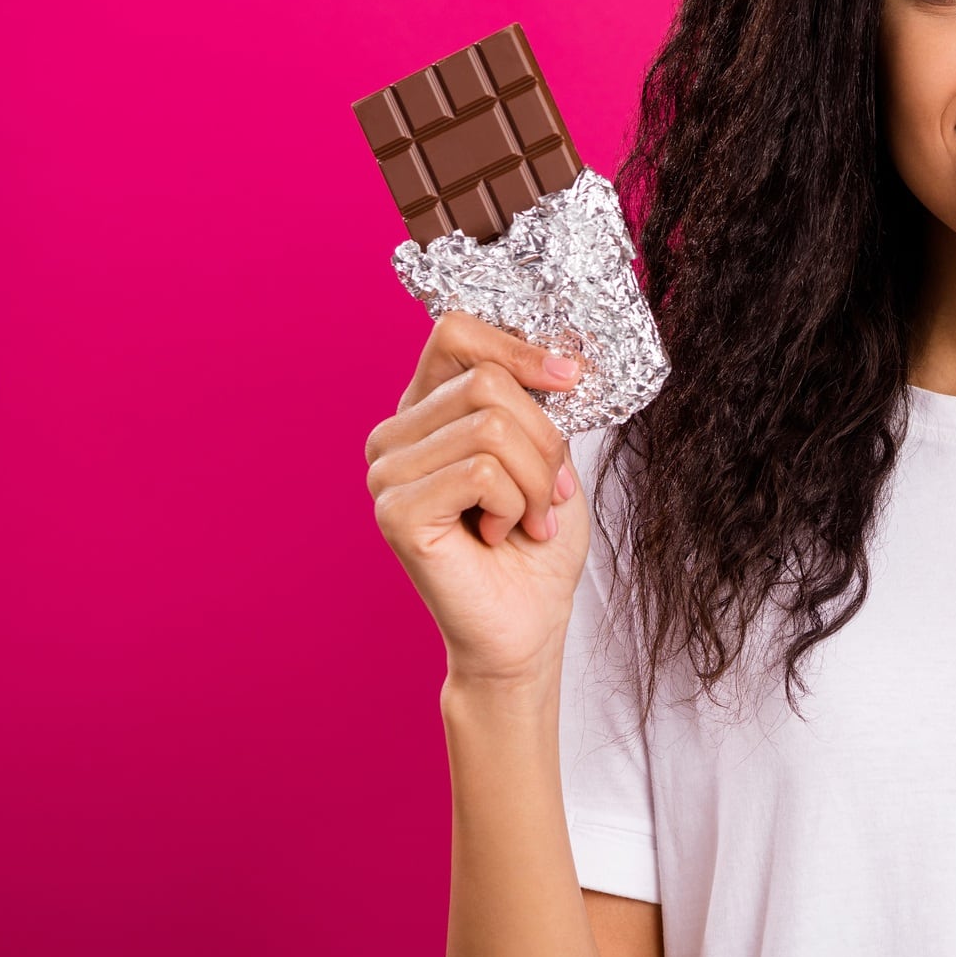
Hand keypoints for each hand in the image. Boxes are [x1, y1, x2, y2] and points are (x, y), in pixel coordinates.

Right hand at [364, 310, 594, 686]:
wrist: (527, 625)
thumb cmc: (537, 541)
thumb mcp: (547, 452)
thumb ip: (534, 399)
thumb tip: (556, 355)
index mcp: (425, 409)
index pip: (456, 331)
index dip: (519, 348)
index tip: (569, 377)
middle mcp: (394, 435)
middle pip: (488, 382)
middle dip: (545, 440)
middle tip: (548, 492)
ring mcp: (386, 473)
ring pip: (493, 426)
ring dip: (536, 479)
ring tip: (527, 517)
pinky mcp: (395, 512)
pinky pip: (482, 472)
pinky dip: (515, 505)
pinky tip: (500, 536)